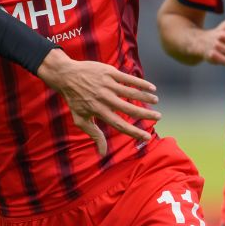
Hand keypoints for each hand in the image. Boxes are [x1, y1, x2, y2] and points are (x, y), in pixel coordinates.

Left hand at [37, 50, 160, 156]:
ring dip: (146, 97)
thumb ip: (94, 135)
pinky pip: (128, 78)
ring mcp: (107, 85)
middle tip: (158, 117)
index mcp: (99, 111)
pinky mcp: (109, 72)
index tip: (147, 137)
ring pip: (131, 92)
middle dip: (145, 114)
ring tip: (156, 101)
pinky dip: (141, 83)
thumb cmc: (74, 100)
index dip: (134, 132)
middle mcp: (104, 99)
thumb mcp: (80, 119)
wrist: (66, 75)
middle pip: (129, 108)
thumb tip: (102, 153)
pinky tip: (151, 87)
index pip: (120, 125)